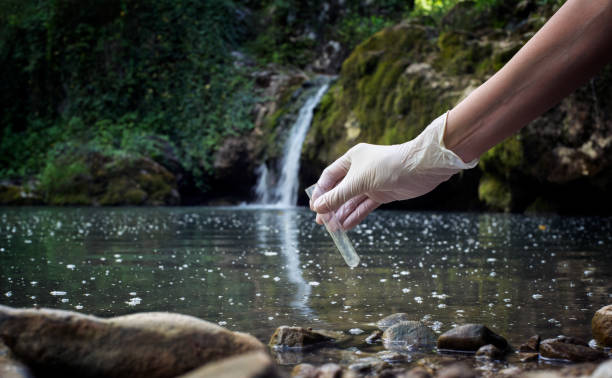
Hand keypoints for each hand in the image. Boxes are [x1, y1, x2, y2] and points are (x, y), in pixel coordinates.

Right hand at [310, 112, 477, 228]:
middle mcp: (360, 170)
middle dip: (331, 207)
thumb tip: (318, 208)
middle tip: (322, 222)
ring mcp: (372, 183)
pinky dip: (355, 216)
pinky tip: (346, 226)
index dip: (321, 192)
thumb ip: (337, 196)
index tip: (314, 208)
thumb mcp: (358, 181)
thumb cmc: (388, 166)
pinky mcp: (383, 194)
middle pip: (340, 190)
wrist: (420, 168)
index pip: (330, 177)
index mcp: (352, 159)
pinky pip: (364, 207)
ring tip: (333, 229)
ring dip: (342, 214)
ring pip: (352, 201)